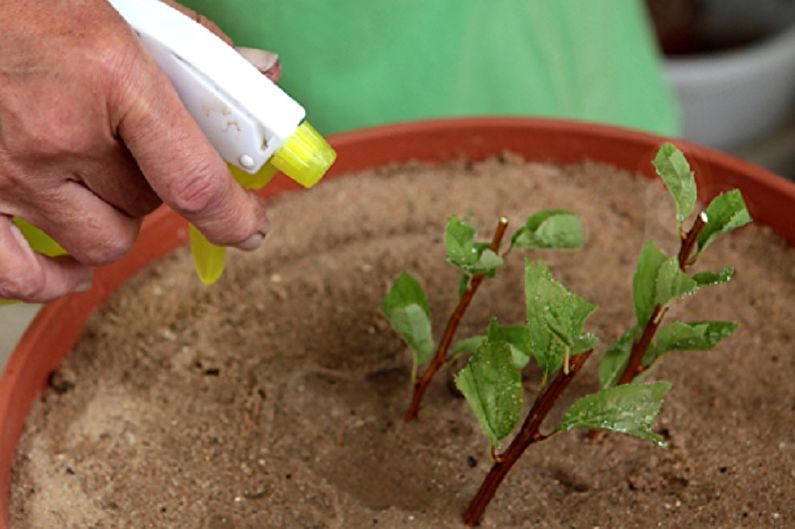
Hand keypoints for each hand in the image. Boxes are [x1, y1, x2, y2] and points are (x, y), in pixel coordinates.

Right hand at [0, 0, 276, 301]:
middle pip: (147, 206)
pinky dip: (53, 276)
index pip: (195, 180)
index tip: (248, 227)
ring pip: (101, 241)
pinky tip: (69, 261)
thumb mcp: (121, 6)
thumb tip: (262, 77)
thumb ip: (197, 48)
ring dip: (111, 218)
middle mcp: (57, 133)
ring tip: (93, 178)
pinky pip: (22, 276)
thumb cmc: (28, 1)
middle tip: (133, 150)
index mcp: (109, 75)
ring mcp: (9, 172)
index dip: (233, 216)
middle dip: (155, 185)